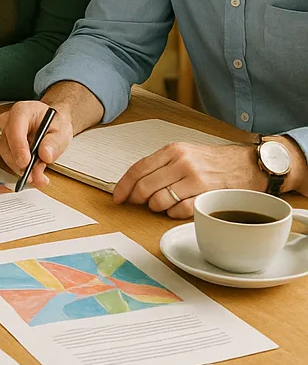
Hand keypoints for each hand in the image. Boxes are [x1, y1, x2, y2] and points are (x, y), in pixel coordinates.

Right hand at [0, 101, 74, 187]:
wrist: (52, 123)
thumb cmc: (54, 123)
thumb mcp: (62, 131)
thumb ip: (54, 143)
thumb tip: (45, 154)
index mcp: (22, 111)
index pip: (15, 128)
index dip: (18, 147)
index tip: (25, 163)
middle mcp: (9, 120)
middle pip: (7, 144)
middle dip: (20, 163)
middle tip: (36, 176)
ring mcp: (4, 132)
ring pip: (6, 154)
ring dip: (20, 168)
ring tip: (39, 176)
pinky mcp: (4, 144)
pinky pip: (8, 158)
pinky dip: (20, 169)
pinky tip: (33, 173)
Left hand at [114, 143, 261, 218]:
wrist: (248, 165)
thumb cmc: (213, 161)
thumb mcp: (184, 153)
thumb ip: (161, 165)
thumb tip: (134, 183)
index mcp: (172, 150)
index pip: (138, 168)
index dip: (124, 185)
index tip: (118, 197)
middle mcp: (182, 162)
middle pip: (145, 186)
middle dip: (137, 199)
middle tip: (137, 203)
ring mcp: (195, 179)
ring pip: (160, 200)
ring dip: (155, 207)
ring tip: (161, 204)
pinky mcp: (207, 195)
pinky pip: (179, 210)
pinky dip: (172, 214)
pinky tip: (175, 210)